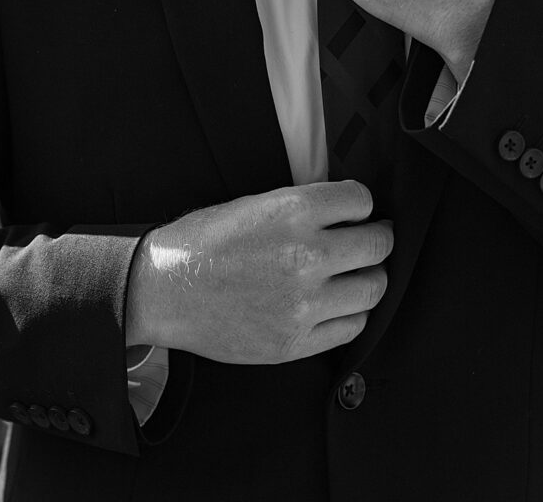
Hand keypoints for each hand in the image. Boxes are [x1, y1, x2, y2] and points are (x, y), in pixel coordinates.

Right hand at [126, 180, 392, 363]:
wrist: (164, 289)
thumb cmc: (204, 241)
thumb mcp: (256, 202)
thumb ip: (306, 206)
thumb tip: (350, 210)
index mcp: (293, 211)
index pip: (362, 200)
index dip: (360, 204)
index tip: (354, 212)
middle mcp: (305, 255)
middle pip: (379, 244)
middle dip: (376, 238)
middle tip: (366, 239)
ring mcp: (303, 302)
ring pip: (374, 288)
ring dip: (368, 277)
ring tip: (352, 273)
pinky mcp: (296, 341)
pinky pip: (352, 326)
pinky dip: (351, 312)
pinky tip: (335, 302)